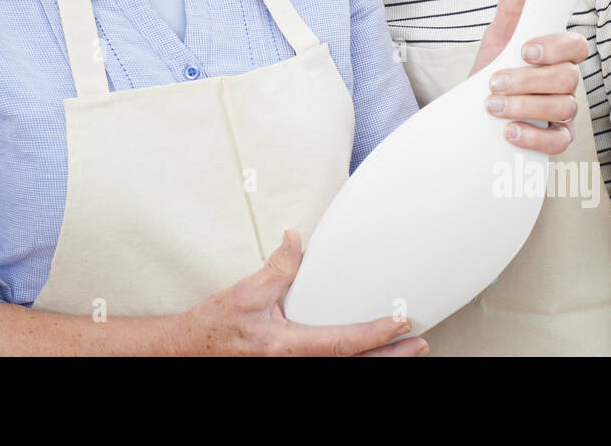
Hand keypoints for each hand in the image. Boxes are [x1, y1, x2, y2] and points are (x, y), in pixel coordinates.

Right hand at [175, 230, 429, 355]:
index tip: (401, 323)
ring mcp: (292, 370)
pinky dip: (355, 360)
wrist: (190, 351)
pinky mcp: (290, 367)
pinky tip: (368, 354)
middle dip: (390, 356)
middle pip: (353, 365)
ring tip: (405, 350)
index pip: (341, 343)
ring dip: (377, 361)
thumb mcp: (245, 292)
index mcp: (286, 347)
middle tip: (420, 343)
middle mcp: (293, 365)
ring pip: (344, 370)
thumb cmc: (215, 326)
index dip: (375, 334)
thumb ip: (277, 267)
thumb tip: (298, 239)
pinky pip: (330, 367)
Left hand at [470, 0, 588, 154]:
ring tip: (492, 107)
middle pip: (567, 79)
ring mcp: (564, 112)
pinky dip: (534, 137)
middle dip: (528, 81)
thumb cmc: (492, 71)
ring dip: (524, 107)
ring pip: (563, 108)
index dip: (555, 47)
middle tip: (494, 83)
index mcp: (556, 54)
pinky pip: (559, 142)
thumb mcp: (497, 39)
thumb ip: (511, 10)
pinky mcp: (556, 139)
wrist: (472, 112)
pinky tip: (509, 132)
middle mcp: (565, 82)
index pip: (575, 46)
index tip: (525, 50)